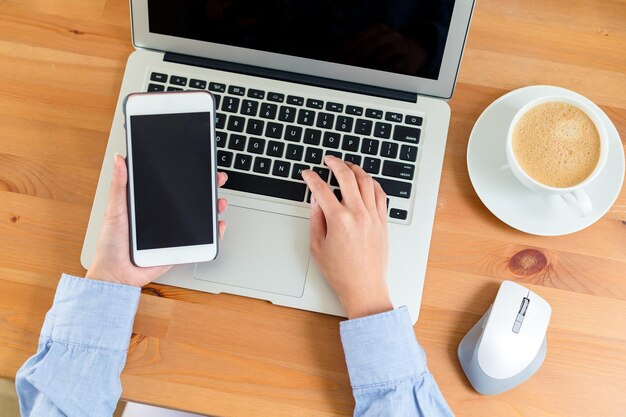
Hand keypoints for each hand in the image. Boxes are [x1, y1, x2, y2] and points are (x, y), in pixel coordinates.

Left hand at [86, 154, 228, 286]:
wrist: (116, 274)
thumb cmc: (110, 243)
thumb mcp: (114, 210)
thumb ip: (119, 185)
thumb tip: (119, 160)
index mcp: (150, 204)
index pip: (173, 185)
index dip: (187, 174)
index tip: (199, 164)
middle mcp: (165, 216)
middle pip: (190, 199)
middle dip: (207, 188)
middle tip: (217, 179)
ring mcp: (174, 232)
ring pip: (199, 217)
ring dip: (214, 208)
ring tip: (219, 202)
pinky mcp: (179, 247)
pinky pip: (201, 240)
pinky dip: (214, 233)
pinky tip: (218, 225)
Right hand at [302, 156, 391, 318]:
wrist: (365, 288)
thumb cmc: (341, 273)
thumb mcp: (318, 247)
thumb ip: (316, 220)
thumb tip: (316, 201)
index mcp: (339, 220)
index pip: (322, 189)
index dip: (312, 178)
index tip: (307, 174)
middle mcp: (358, 214)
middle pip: (347, 177)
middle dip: (335, 163)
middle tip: (328, 159)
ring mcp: (373, 217)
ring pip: (367, 182)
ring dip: (356, 169)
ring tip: (347, 165)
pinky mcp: (383, 222)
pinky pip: (380, 195)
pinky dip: (373, 183)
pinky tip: (367, 181)